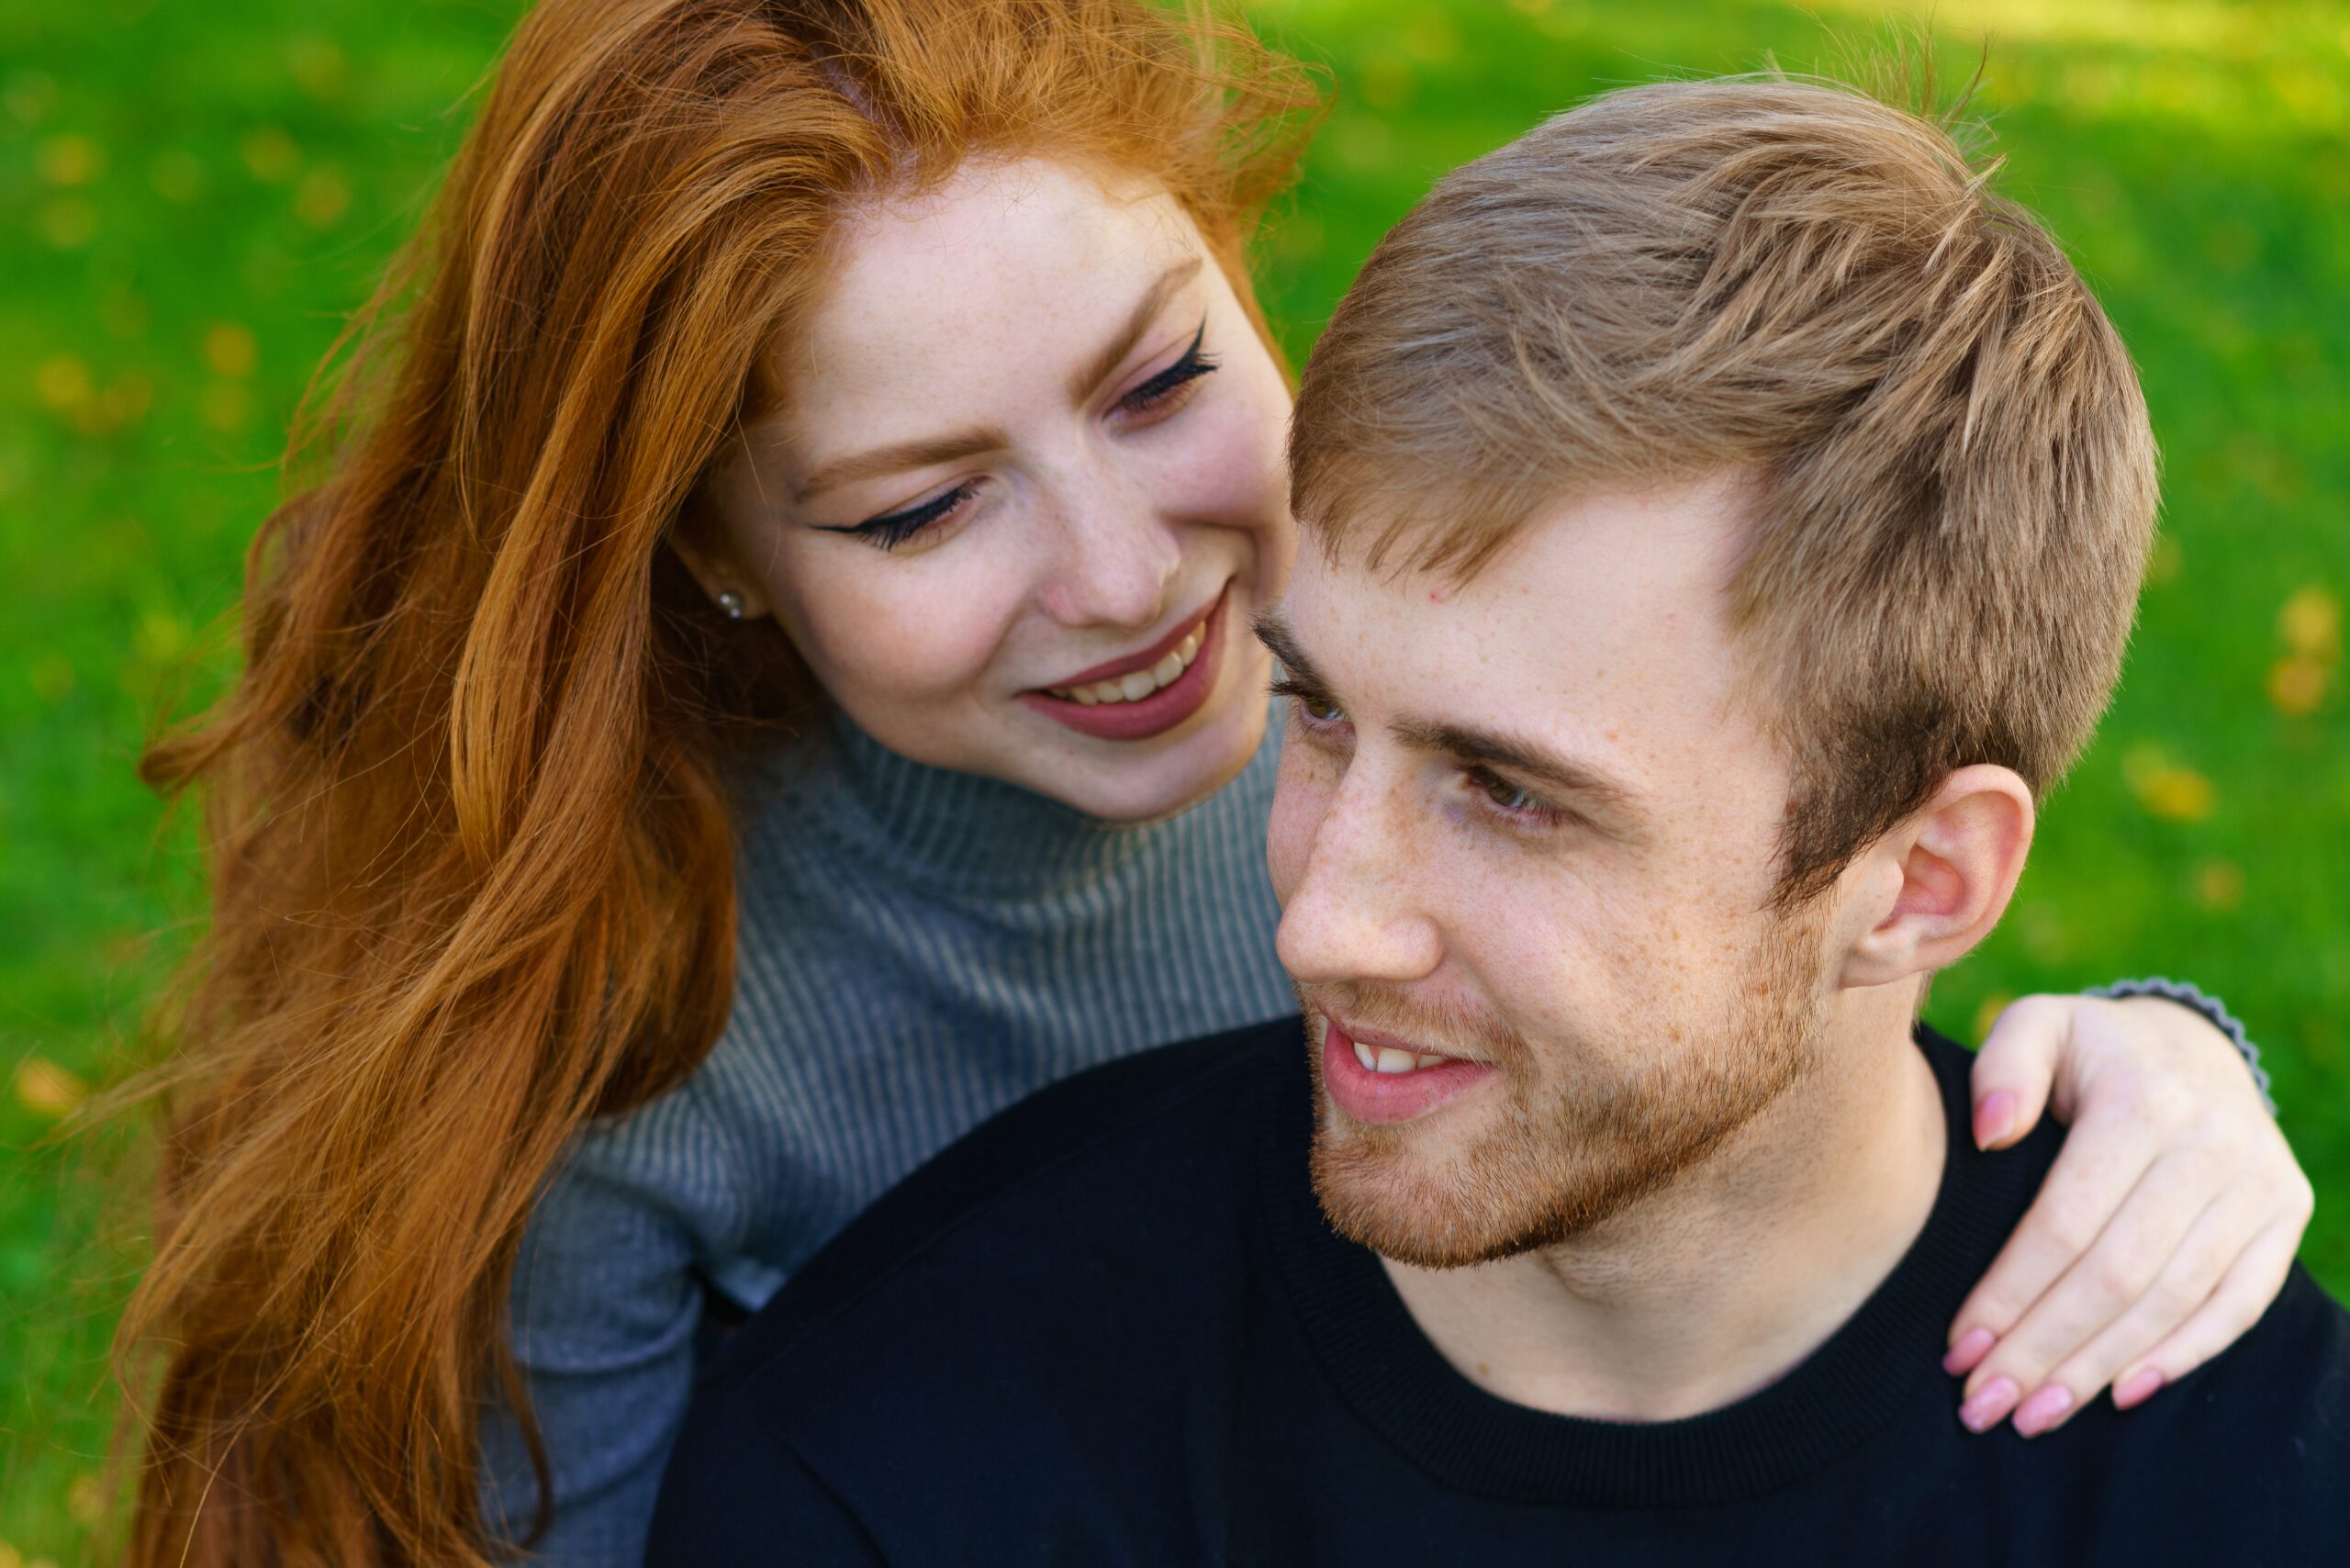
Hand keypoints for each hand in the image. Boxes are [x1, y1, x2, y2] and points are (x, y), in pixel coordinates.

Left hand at [1942, 993, 2309, 1436]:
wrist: (2191, 1042)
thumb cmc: (2087, 1049)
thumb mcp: (2037, 1026)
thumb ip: (2004, 1067)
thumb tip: (1988, 1133)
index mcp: (2142, 1098)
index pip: (2066, 1221)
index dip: (2010, 1292)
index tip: (1958, 1347)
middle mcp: (2212, 1143)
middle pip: (2118, 1273)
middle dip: (2044, 1348)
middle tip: (1984, 1404)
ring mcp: (2260, 1183)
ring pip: (2174, 1300)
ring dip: (2099, 1367)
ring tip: (2033, 1413)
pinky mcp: (2287, 1215)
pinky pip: (2239, 1304)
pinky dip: (2180, 1355)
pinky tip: (2118, 1392)